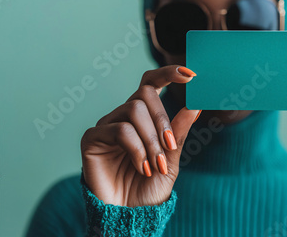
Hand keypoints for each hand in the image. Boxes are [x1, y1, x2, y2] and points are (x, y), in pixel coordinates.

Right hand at [80, 65, 199, 206]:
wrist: (131, 213)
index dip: (168, 73)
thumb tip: (195, 105)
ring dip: (151, 140)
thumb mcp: (171, 157)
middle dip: (162, 121)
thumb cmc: (150, 185)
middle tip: (169, 148)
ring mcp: (106, 125)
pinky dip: (137, 149)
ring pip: (134, 110)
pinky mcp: (92, 138)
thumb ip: (178, 131)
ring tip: (156, 165)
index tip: (191, 74)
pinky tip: (143, 167)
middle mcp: (123, 116)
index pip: (151, 83)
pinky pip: (120, 130)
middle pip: (144, 94)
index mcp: (143, 116)